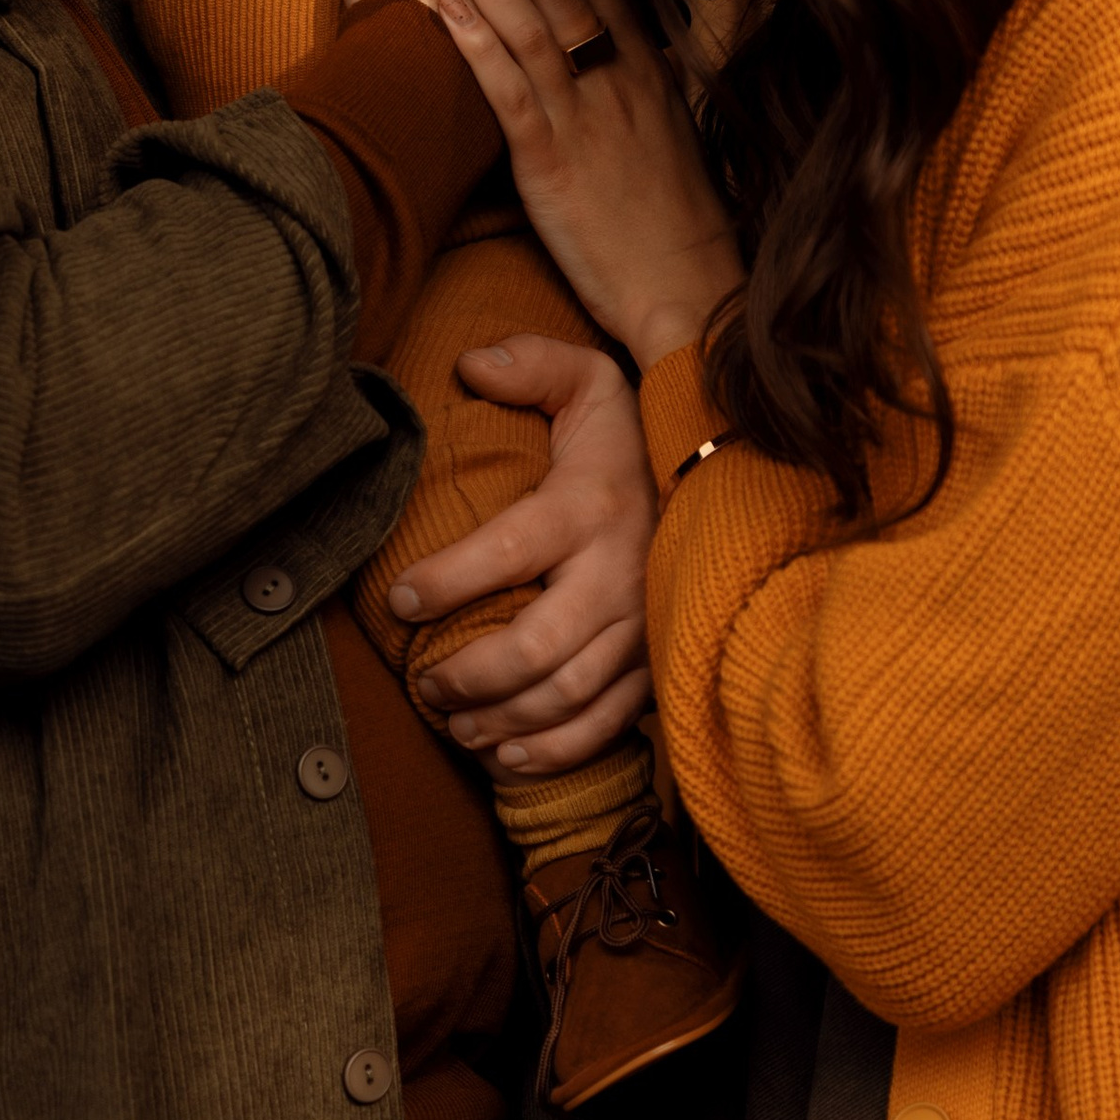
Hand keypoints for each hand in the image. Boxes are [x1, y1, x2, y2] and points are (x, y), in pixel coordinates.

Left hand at [387, 334, 655, 770]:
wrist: (719, 480)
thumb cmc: (627, 436)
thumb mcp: (588, 381)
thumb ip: (531, 364)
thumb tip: (471, 367)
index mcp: (592, 505)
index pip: (511, 548)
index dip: (449, 579)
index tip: (400, 599)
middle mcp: (622, 572)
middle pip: (538, 648)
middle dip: (469, 675)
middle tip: (422, 680)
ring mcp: (643, 626)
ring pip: (567, 695)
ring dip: (501, 719)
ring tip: (450, 719)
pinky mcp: (655, 664)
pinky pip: (606, 724)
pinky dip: (554, 750)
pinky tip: (505, 755)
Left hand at [430, 0, 743, 370]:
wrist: (690, 290)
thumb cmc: (672, 217)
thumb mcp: (667, 130)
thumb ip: (641, 75)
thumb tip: (621, 32)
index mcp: (647, 66)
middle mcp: (620, 79)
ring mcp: (588, 118)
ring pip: (532, 23)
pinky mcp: (555, 165)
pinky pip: (511, 95)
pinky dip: (476, 47)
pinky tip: (441, 7)